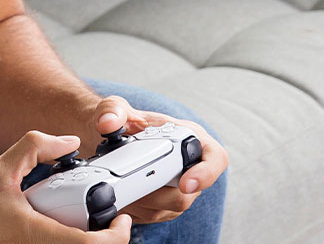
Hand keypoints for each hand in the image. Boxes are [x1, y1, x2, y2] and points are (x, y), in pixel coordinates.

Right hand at [0, 131, 132, 242]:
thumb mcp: (0, 169)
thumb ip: (35, 147)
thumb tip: (69, 141)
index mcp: (40, 236)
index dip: (119, 236)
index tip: (123, 219)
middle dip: (107, 238)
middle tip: (108, 218)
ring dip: (89, 241)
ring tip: (87, 223)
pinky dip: (71, 242)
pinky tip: (64, 230)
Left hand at [88, 97, 228, 224]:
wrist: (110, 138)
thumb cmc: (123, 121)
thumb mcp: (115, 106)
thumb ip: (112, 110)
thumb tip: (107, 124)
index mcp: (190, 138)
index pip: (215, 159)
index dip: (205, 174)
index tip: (184, 183)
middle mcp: (189, 166)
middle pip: (187, 193)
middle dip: (156, 192)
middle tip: (130, 183)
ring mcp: (178, 189)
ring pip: (169, 208)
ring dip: (142, 202)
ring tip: (120, 186)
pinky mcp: (163, 205)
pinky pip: (153, 216)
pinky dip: (135, 209)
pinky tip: (121, 195)